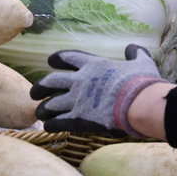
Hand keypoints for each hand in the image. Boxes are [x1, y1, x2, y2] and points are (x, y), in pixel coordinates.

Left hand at [30, 44, 163, 135]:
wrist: (140, 103)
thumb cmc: (142, 82)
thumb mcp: (141, 62)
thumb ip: (135, 54)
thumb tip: (133, 48)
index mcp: (93, 65)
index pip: (68, 57)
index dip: (57, 58)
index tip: (50, 61)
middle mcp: (80, 81)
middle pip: (50, 81)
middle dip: (40, 87)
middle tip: (35, 92)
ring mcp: (77, 100)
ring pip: (50, 104)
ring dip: (43, 109)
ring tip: (39, 113)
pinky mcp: (78, 119)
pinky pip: (58, 122)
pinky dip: (51, 125)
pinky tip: (48, 127)